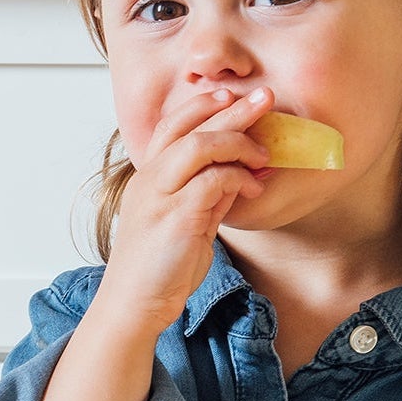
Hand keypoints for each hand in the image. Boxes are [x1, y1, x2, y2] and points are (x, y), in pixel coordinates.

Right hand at [101, 86, 274, 336]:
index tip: (231, 97)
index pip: (172, 124)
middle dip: (232, 109)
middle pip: (189, 127)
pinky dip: (238, 177)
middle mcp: (149, 180)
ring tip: (264, 152)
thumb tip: (237, 175)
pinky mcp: (176, 217)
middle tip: (265, 98)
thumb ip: (206, 196)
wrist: (136, 303)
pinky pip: (212, 180)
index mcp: (148, 178)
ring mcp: (160, 197)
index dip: (203, 105)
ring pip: (199, 145)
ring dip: (238, 142)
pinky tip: (253, 186)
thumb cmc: (159, 268)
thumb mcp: (186, 223)